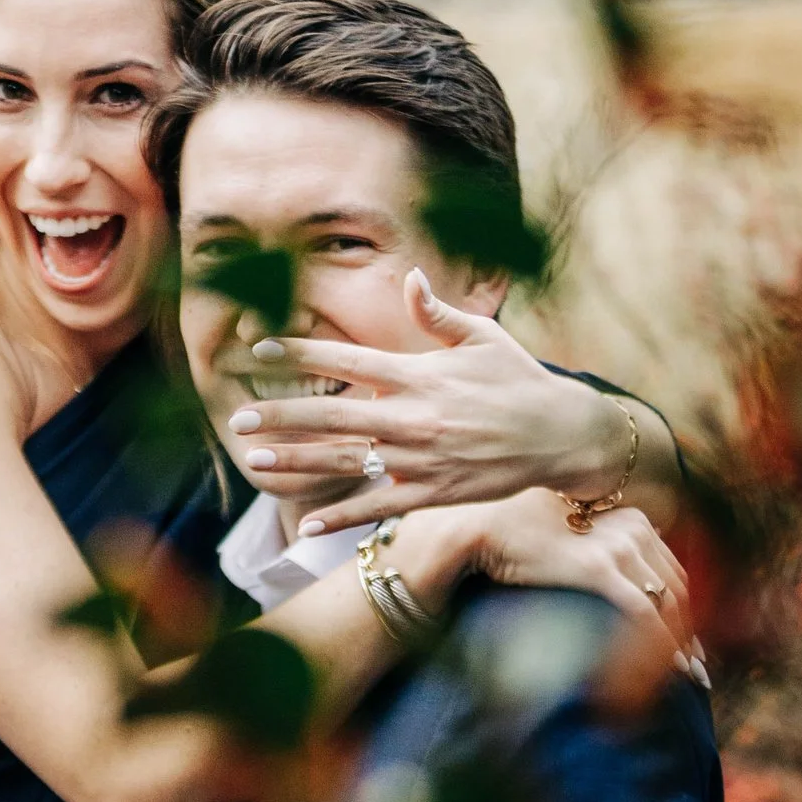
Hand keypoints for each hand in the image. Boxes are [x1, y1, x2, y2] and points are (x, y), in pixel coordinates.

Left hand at [227, 275, 657, 537]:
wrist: (562, 435)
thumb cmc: (520, 381)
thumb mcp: (483, 337)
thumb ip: (438, 314)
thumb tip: (411, 279)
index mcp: (419, 373)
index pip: (346, 360)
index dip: (300, 355)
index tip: (261, 352)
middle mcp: (414, 416)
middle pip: (333, 414)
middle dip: (281, 414)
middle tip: (239, 415)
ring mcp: (421, 458)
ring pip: (346, 461)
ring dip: (296, 460)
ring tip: (255, 457)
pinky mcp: (433, 493)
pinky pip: (378, 506)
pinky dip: (341, 515)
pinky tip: (306, 523)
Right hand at [466, 491, 707, 687]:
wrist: (484, 533)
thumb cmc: (520, 538)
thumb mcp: (576, 537)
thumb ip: (602, 552)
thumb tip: (616, 581)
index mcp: (632, 520)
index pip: (673, 570)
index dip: (687, 609)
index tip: (692, 641)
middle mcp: (633, 528)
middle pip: (678, 587)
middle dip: (693, 631)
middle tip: (700, 668)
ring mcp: (618, 546)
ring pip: (667, 602)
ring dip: (683, 644)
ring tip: (690, 677)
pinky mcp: (598, 568)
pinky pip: (643, 611)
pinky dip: (662, 642)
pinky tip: (671, 669)